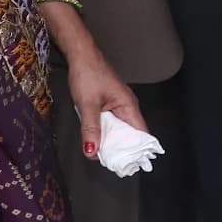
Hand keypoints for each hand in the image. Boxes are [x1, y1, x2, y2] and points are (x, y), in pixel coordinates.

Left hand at [64, 43, 146, 159]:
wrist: (80, 55)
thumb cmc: (88, 74)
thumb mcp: (87, 104)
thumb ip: (90, 129)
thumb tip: (92, 151)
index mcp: (129, 105)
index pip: (140, 134)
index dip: (136, 150)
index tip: (128, 165)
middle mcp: (127, 106)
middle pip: (130, 134)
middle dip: (122, 150)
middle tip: (113, 164)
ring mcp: (118, 105)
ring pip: (119, 130)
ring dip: (112, 142)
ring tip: (104, 156)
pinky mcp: (109, 104)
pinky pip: (111, 123)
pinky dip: (105, 133)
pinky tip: (97, 140)